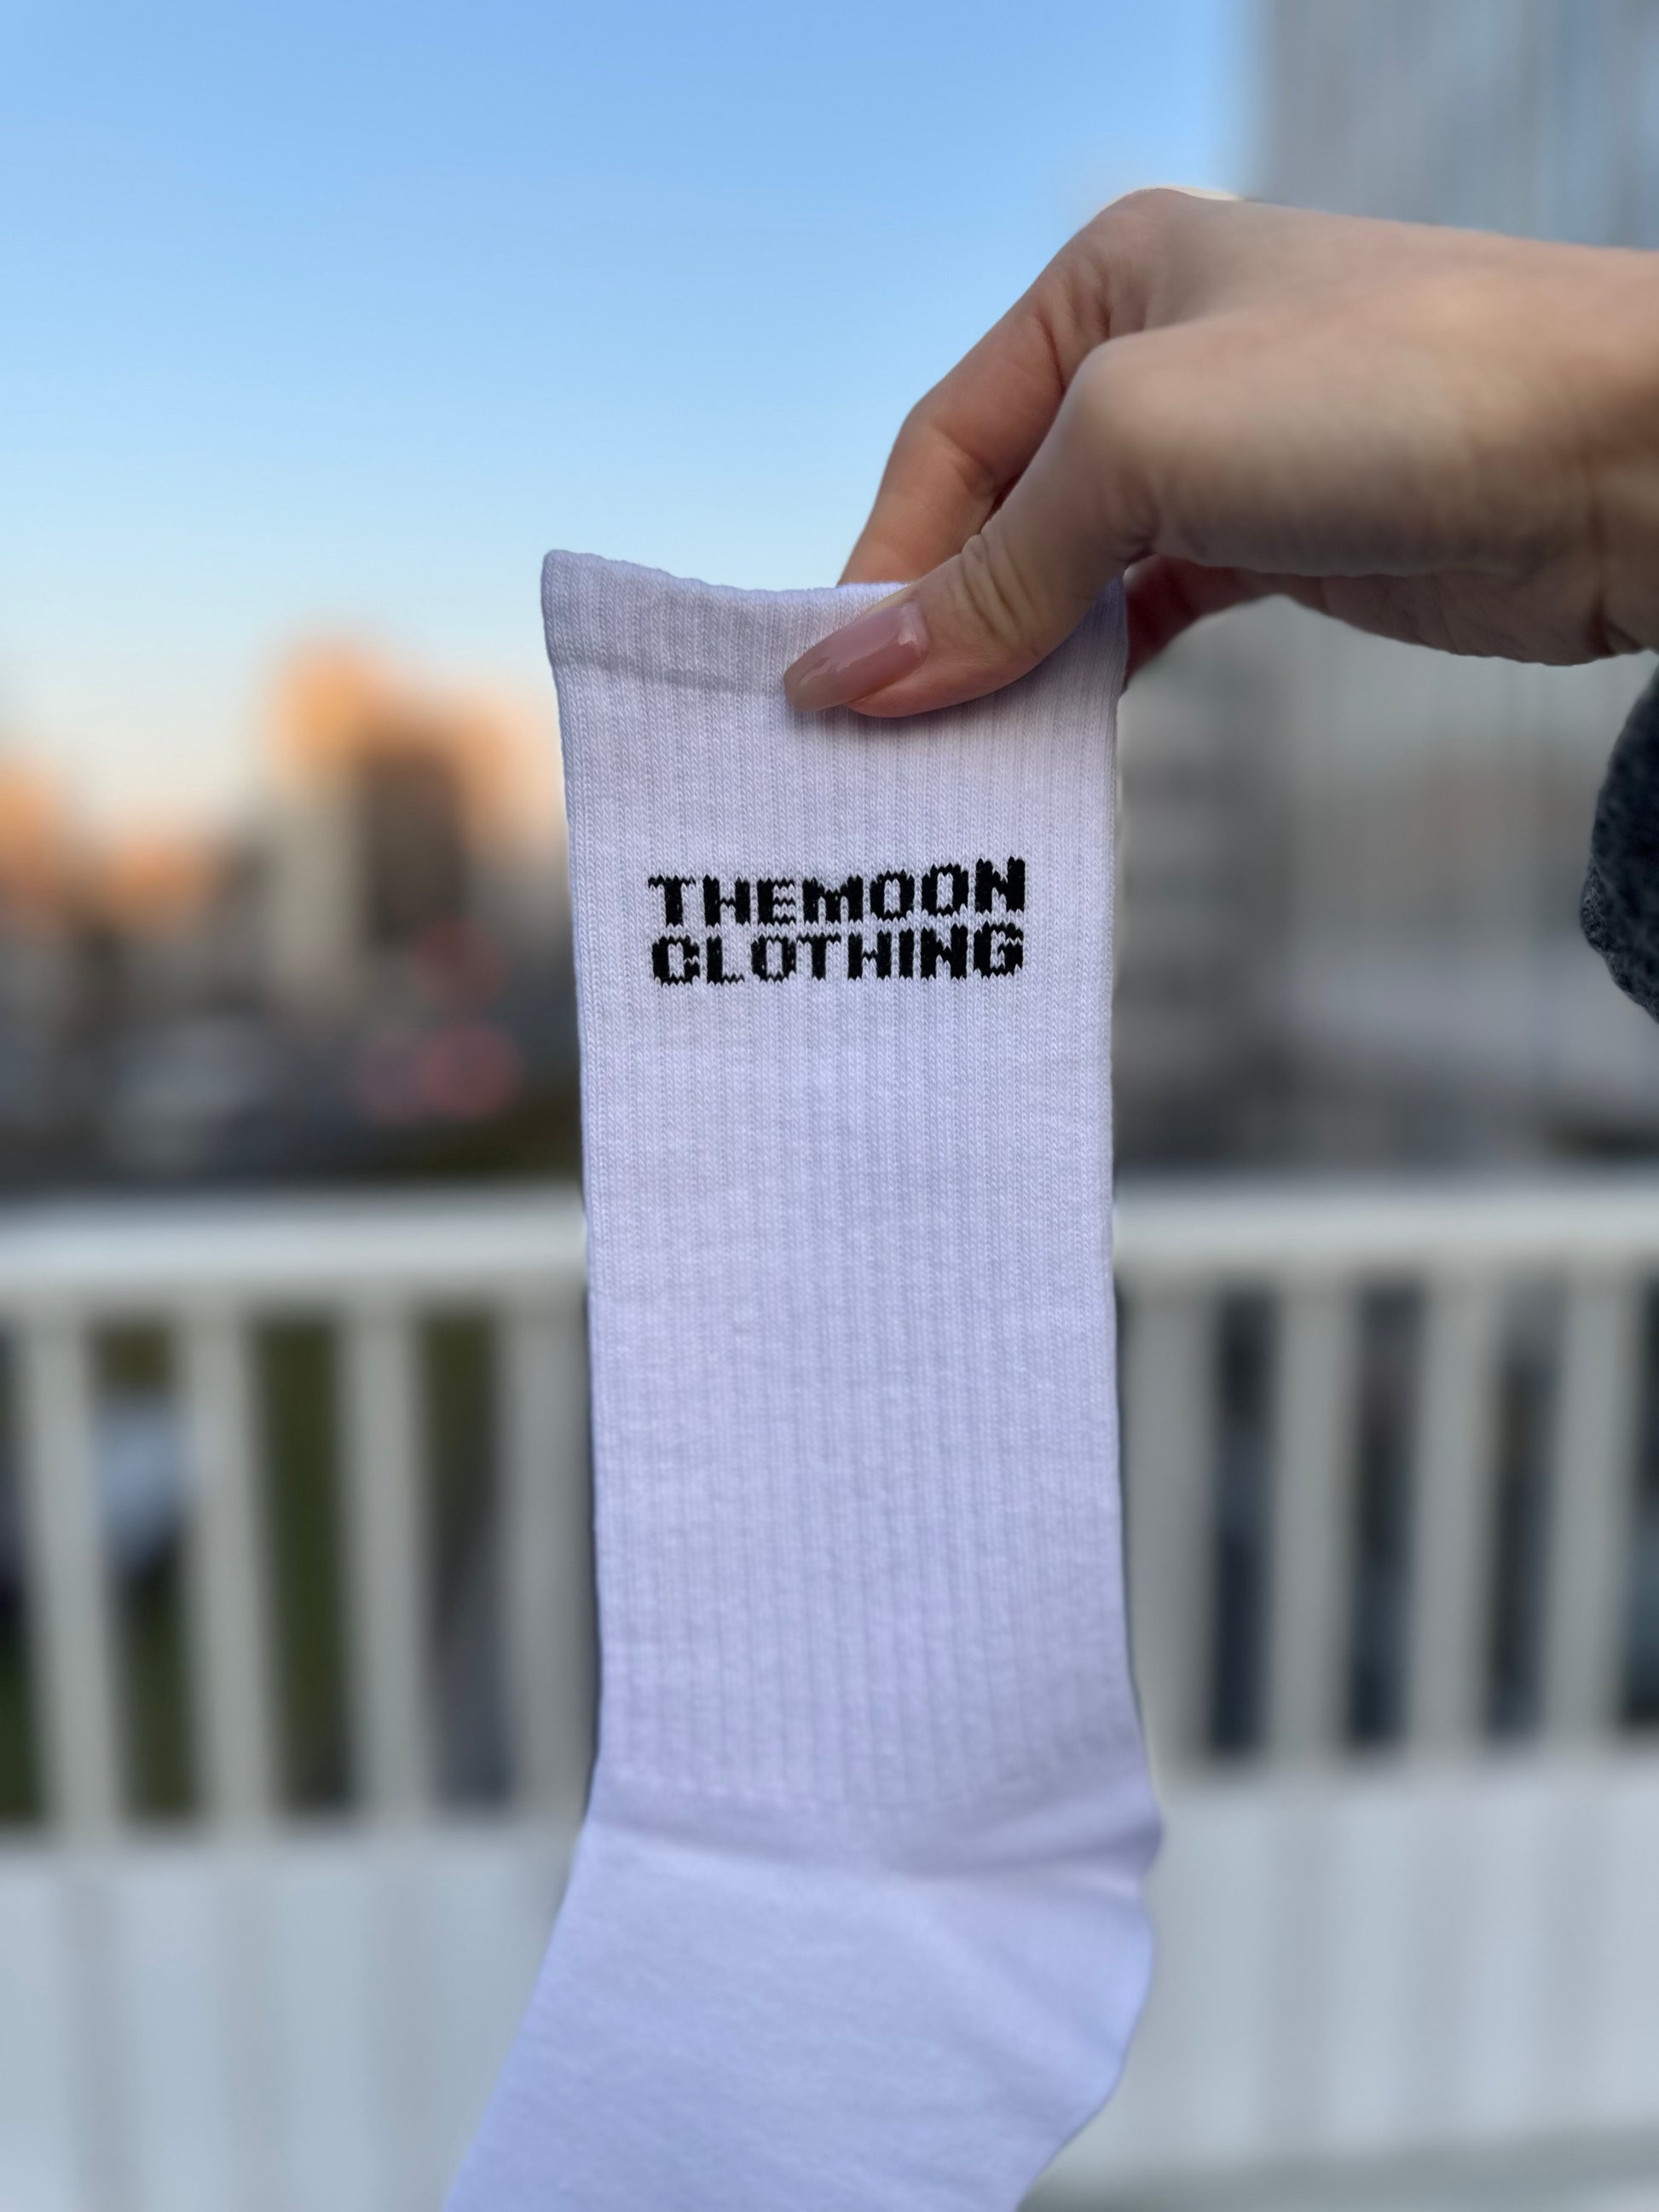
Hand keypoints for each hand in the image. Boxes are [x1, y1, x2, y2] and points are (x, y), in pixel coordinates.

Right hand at [782, 190, 1658, 715]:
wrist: (1624, 454)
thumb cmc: (1390, 392)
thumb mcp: (1141, 449)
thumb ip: (995, 572)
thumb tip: (851, 678)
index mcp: (1102, 286)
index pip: (943, 448)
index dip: (880, 575)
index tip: (830, 700)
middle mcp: (1151, 365)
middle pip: (995, 517)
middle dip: (937, 631)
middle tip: (877, 754)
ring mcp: (1220, 461)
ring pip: (1066, 581)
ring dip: (1008, 671)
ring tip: (952, 769)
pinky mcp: (1278, 549)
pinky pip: (1141, 624)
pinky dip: (1090, 683)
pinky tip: (1052, 743)